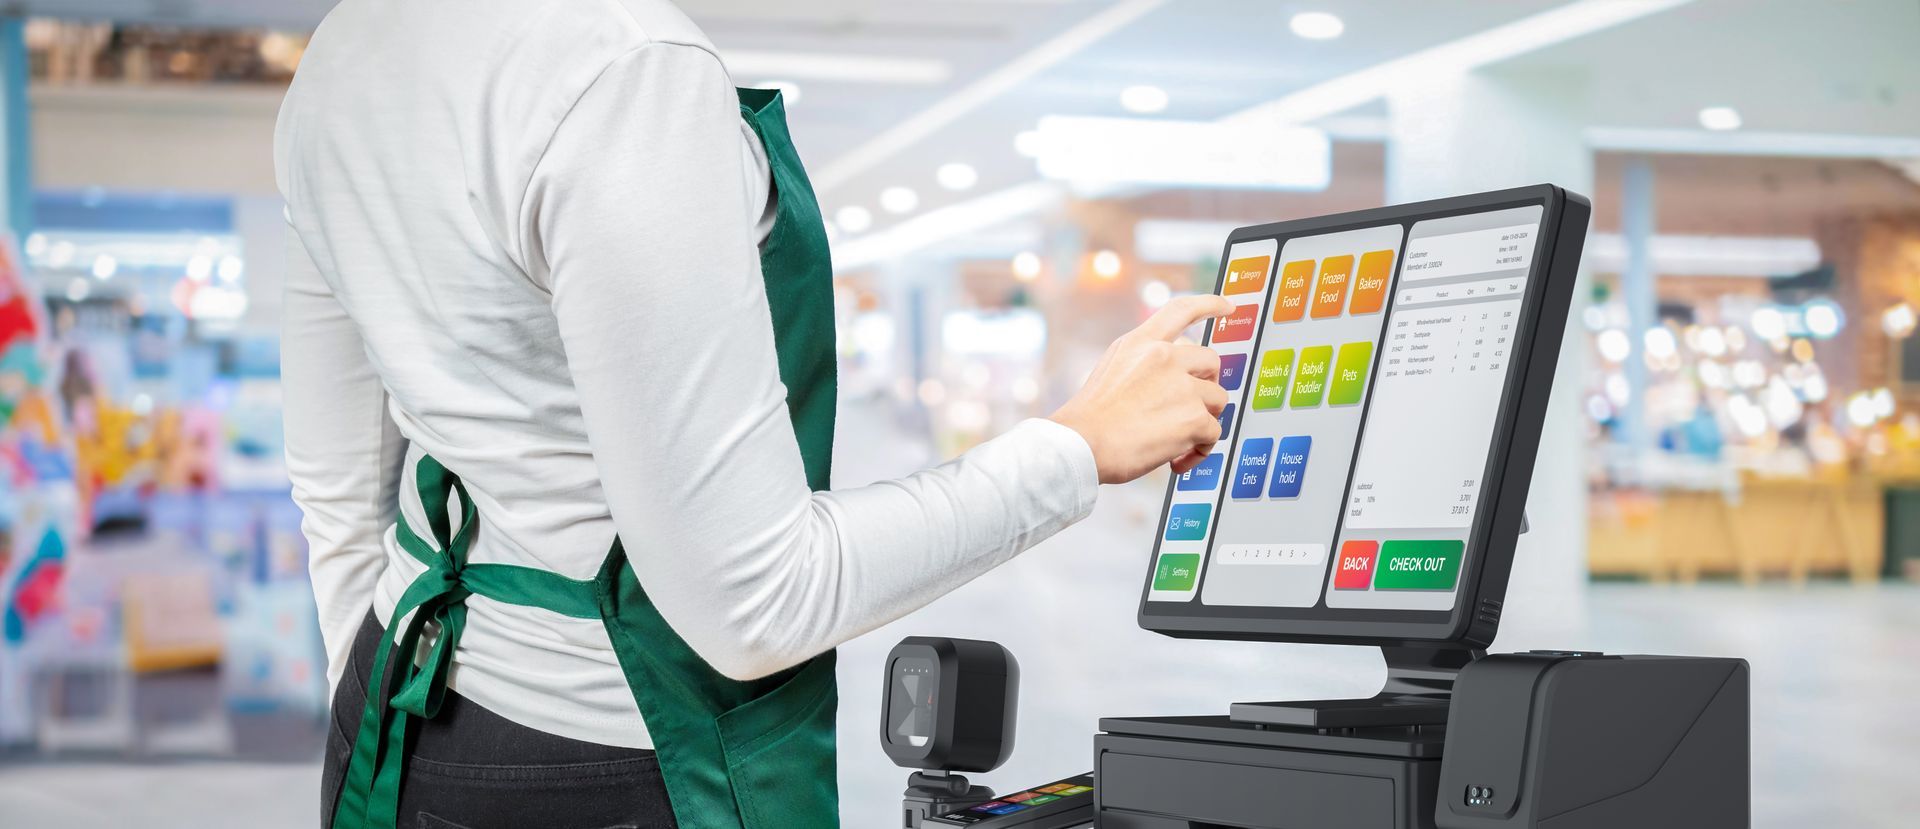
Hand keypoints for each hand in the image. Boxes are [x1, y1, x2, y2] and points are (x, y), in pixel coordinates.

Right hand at [1049, 294, 1235, 484]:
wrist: (1081, 445)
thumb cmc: (1090, 419)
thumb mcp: (1111, 370)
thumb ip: (1143, 364)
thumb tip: (1172, 379)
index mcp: (1141, 343)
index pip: (1182, 310)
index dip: (1210, 304)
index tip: (1227, 306)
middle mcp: (1165, 357)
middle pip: (1211, 361)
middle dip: (1207, 384)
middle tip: (1193, 406)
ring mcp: (1182, 386)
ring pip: (1218, 400)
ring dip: (1204, 420)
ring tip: (1179, 440)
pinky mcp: (1194, 418)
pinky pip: (1214, 433)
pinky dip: (1199, 450)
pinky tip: (1176, 459)